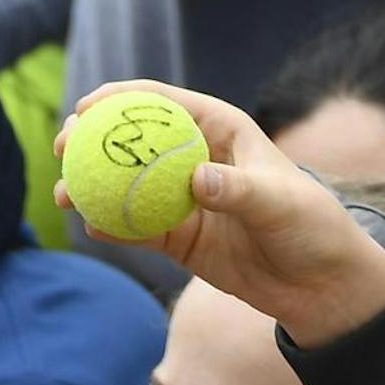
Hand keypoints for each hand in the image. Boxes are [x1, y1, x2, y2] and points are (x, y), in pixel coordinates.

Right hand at [57, 84, 384, 346]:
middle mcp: (197, 160)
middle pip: (135, 141)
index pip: (166, 103)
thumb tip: (197, 179)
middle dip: (94, 140)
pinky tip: (92, 227)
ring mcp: (185, 201)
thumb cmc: (311, 227)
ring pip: (127, 186)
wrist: (320, 284)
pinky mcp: (181, 239)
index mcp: (222, 131)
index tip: (88, 106)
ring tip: (64, 194)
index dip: (122, 99)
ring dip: (92, 187)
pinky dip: (114, 227)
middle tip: (65, 148)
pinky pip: (139, 230)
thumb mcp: (279, 203)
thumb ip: (238, 189)